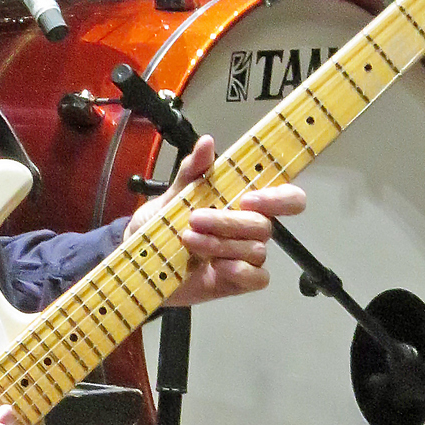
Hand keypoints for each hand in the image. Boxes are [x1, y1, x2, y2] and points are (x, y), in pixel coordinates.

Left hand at [125, 133, 305, 305]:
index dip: (279, 198)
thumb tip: (206, 143)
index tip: (249, 198)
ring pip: (255, 250)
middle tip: (195, 219)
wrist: (139, 259)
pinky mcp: (236, 282)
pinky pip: (257, 278)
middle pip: (263, 225)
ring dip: (220, 245)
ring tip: (188, 241)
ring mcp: (244, 257)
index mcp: (241, 204)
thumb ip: (192, 171)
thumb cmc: (161, 225)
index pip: (284, 198)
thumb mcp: (171, 195)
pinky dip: (238, 271)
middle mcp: (248, 230)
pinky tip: (214, 266)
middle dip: (228, 221)